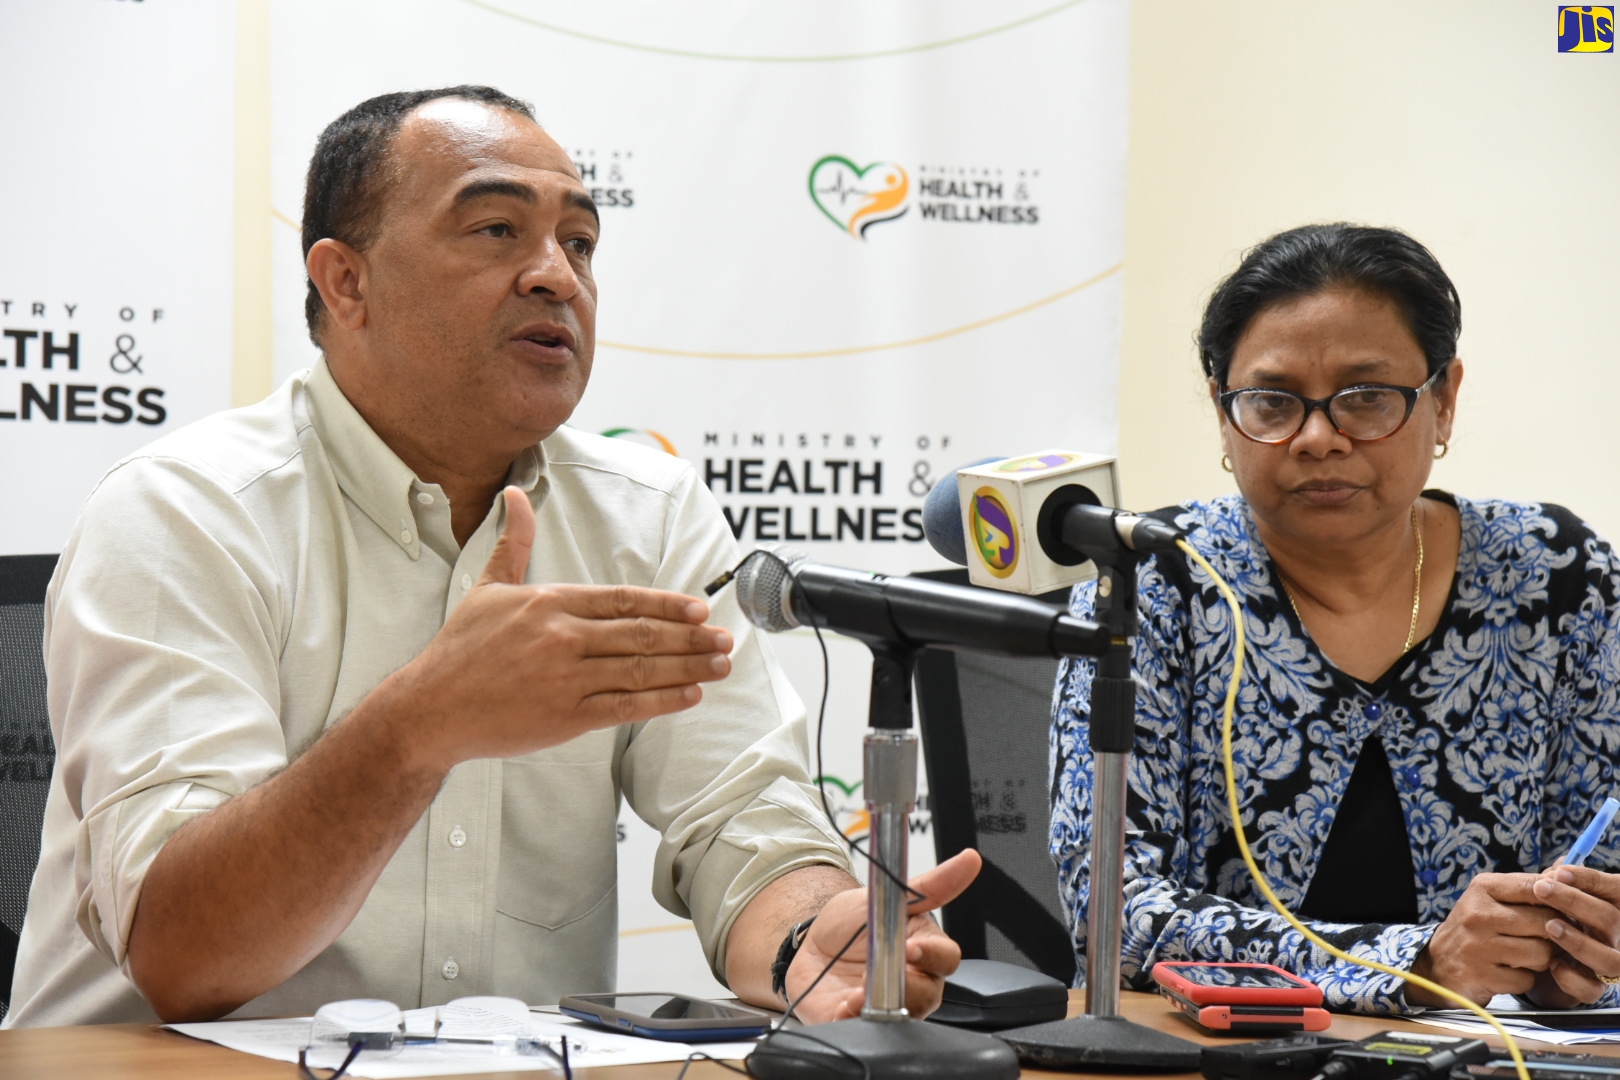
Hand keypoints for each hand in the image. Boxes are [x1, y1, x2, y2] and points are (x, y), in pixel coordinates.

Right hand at [389, 486, 733, 768]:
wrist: (430, 707)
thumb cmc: (460, 649)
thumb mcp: (488, 587)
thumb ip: (515, 542)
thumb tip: (514, 495)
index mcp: (551, 603)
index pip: (624, 600)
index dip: (667, 604)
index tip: (700, 608)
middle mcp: (563, 638)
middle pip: (642, 634)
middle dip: (691, 637)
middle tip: (725, 638)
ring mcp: (566, 679)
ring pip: (641, 670)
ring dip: (688, 667)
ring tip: (720, 665)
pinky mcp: (565, 717)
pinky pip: (625, 707)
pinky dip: (662, 701)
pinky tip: (689, 695)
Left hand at [785, 849, 980, 1022]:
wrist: (811, 945)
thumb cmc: (854, 923)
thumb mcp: (886, 896)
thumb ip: (930, 885)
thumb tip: (969, 859)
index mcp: (924, 951)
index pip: (945, 959)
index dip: (933, 956)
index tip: (912, 948)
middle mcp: (913, 984)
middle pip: (928, 996)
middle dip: (907, 988)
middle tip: (877, 974)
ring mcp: (889, 1007)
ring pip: (900, 1019)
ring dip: (880, 1008)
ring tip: (856, 994)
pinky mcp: (859, 1024)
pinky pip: (863, 1031)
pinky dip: (852, 1021)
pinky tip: (842, 1006)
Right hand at [1406, 872, 1555, 1005]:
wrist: (1440, 962)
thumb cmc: (1476, 926)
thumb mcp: (1494, 897)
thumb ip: (1530, 884)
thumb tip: (1567, 862)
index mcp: (1483, 888)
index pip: (1536, 887)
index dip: (1560, 900)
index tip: (1564, 910)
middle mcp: (1478, 913)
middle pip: (1545, 922)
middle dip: (1551, 934)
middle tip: (1542, 937)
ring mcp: (1478, 945)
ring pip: (1541, 954)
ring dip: (1540, 959)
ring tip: (1525, 955)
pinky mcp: (1482, 975)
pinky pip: (1527, 979)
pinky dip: (1524, 979)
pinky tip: (1510, 971)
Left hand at [1519, 864, 1619, 1006]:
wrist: (1540, 959)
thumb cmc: (1555, 916)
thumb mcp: (1557, 895)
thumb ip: (1560, 881)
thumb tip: (1558, 866)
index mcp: (1613, 908)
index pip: (1617, 890)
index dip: (1591, 879)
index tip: (1559, 872)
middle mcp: (1617, 937)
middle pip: (1611, 919)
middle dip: (1575, 901)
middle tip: (1541, 888)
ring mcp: (1609, 964)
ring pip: (1609, 959)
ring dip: (1579, 942)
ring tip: (1550, 926)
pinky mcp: (1593, 989)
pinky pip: (1591, 989)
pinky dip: (1571, 977)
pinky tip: (1552, 963)